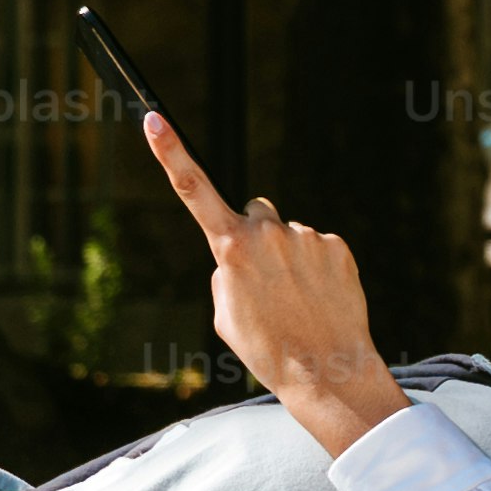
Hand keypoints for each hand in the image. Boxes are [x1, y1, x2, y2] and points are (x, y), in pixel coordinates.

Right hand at [144, 114, 401, 450]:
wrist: (326, 370)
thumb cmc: (268, 349)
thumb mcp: (226, 315)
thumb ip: (226, 272)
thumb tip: (241, 254)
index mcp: (230, 248)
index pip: (193, 190)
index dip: (171, 153)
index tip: (155, 121)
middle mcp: (267, 233)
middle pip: (256, 213)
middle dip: (257, 235)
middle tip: (267, 280)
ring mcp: (305, 237)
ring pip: (289, 235)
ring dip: (289, 258)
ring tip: (298, 301)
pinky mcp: (336, 246)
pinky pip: (317, 247)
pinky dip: (317, 268)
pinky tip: (320, 299)